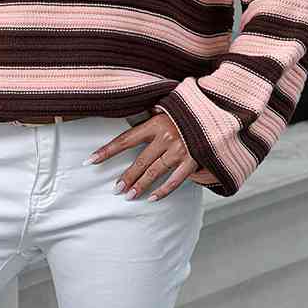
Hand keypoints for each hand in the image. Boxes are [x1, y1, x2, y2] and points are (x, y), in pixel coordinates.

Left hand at [84, 113, 200, 201]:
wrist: (216, 111)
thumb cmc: (186, 111)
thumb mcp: (165, 109)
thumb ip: (149, 119)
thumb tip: (129, 127)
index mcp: (156, 123)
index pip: (125, 139)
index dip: (107, 151)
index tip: (90, 161)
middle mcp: (166, 137)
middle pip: (140, 161)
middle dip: (126, 176)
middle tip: (115, 189)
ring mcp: (180, 150)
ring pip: (155, 172)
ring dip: (141, 185)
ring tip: (129, 196)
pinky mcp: (193, 160)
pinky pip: (176, 180)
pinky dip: (164, 191)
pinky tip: (153, 198)